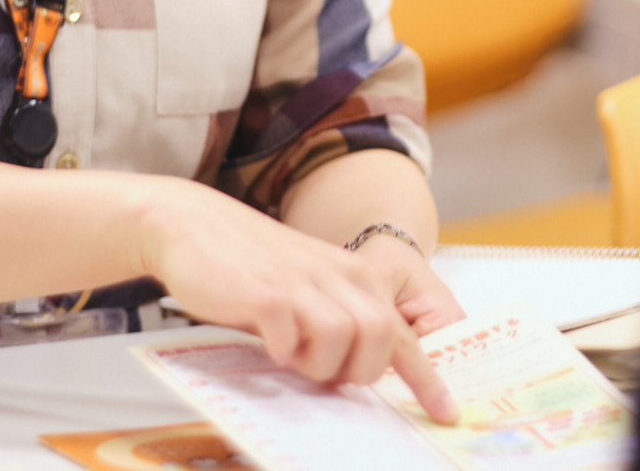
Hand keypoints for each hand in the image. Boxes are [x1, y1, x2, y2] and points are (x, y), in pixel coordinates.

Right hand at [135, 178, 458, 423]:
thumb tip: (354, 374)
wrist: (193, 226)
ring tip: (290, 353)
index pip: (402, 333)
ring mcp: (302, 283)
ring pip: (342, 343)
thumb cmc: (251, 265)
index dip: (426, 378)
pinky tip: (267, 339)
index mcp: (354, 275)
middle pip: (380, 341)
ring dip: (317, 364)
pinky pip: (292, 339)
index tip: (445, 413)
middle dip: (357, 371)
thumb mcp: (307, 286)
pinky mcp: (266, 294)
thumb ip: (335, 320)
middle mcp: (336, 275)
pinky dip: (282, 351)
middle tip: (323, 370)